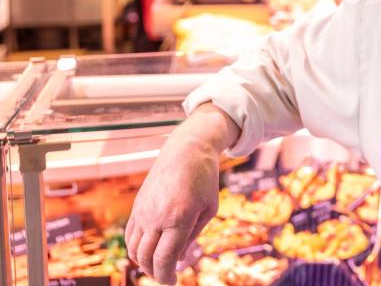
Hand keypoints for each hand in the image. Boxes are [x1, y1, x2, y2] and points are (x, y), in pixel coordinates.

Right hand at [125, 134, 219, 284]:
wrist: (186, 150)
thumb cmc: (204, 179)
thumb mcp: (208, 208)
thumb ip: (193, 235)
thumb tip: (178, 259)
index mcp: (179, 218)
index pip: (165, 259)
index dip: (166, 276)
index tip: (172, 282)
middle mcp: (157, 217)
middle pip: (146, 258)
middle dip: (155, 273)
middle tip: (166, 276)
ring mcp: (143, 211)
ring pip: (134, 249)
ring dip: (144, 262)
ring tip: (158, 265)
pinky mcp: (137, 206)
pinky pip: (130, 235)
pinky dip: (137, 248)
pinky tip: (149, 250)